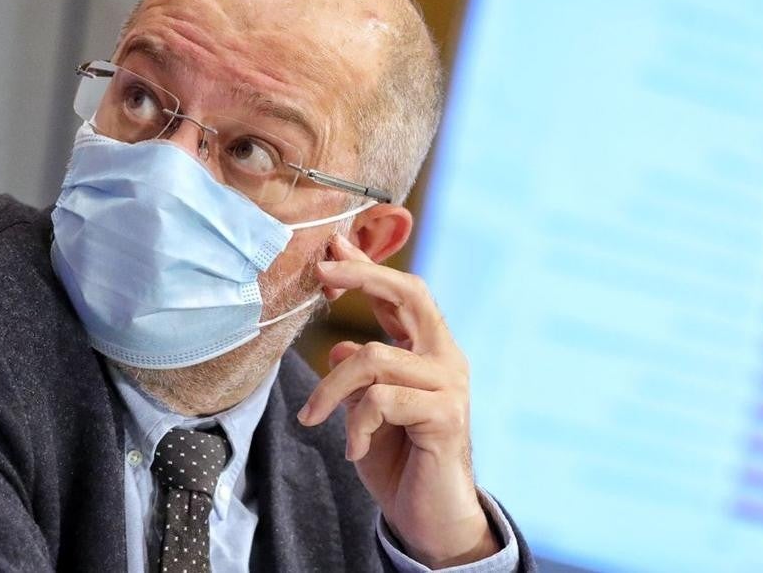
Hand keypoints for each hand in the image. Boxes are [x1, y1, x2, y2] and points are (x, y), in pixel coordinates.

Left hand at [297, 234, 499, 567]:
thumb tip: (337, 350)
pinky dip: (356, 424)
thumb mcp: (366, 412)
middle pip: (411, 294)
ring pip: (374, 358)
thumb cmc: (399, 461)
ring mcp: (449, 385)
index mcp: (428, 351)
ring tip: (313, 419)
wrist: (431, 517)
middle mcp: (445, 359)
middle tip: (321, 272)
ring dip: (330, 391)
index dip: (366, 267)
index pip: (401, 295)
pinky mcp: (446, 416)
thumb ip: (359, 378)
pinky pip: (381, 400)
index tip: (333, 244)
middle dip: (362, 276)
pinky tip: (353, 448)